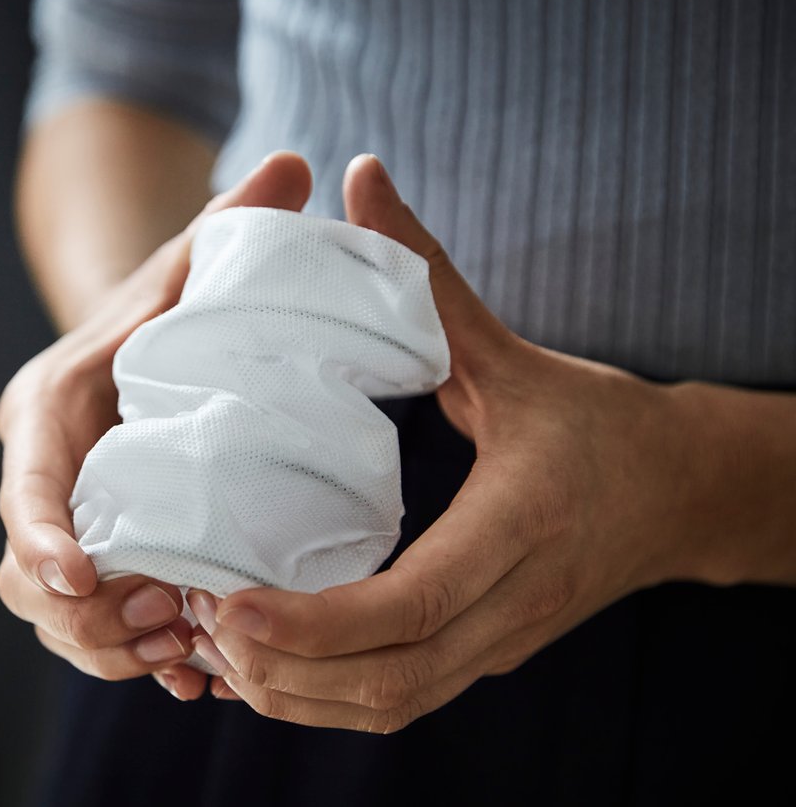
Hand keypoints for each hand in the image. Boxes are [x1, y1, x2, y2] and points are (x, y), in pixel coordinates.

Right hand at [0, 152, 312, 699]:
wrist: (129, 354)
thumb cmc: (159, 314)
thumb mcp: (186, 271)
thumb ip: (227, 227)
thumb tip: (296, 164)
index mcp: (48, 409)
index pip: (25, 483)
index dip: (42, 534)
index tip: (83, 574)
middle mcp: (39, 477)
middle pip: (25, 573)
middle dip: (86, 613)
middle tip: (167, 619)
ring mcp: (57, 527)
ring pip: (52, 617)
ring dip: (112, 647)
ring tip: (187, 649)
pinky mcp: (87, 561)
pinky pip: (88, 633)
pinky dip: (130, 660)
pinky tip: (190, 673)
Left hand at [189, 154, 795, 729]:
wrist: (683, 492)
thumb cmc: (595, 418)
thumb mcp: (507, 349)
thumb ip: (428, 272)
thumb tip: (360, 175)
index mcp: (519, 523)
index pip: (413, 605)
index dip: (316, 622)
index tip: (230, 603)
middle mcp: (514, 602)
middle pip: (390, 680)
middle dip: (285, 671)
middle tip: (199, 621)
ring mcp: (502, 642)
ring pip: (389, 707)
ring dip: (297, 695)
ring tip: (217, 647)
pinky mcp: (488, 656)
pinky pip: (400, 702)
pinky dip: (329, 698)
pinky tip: (268, 663)